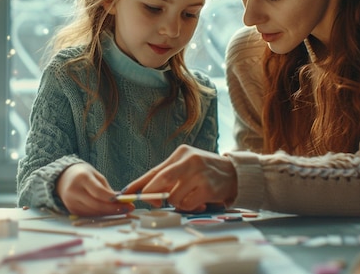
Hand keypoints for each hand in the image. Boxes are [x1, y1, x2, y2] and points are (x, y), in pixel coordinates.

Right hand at [56, 163, 134, 216]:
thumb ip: (107, 189)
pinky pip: (89, 215)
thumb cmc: (84, 174)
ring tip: (123, 210)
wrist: (64, 177)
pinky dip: (101, 214)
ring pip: (94, 212)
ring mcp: (71, 202)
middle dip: (114, 209)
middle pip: (96, 205)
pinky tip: (111, 212)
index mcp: (81, 178)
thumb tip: (121, 200)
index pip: (98, 192)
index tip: (126, 201)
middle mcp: (74, 191)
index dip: (112, 199)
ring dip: (110, 213)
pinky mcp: (71, 210)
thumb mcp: (96, 176)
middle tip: (129, 208)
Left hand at [123, 145, 237, 211]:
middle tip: (152, 202)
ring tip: (189, 199)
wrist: (235, 173)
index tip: (124, 193)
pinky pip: (187, 204)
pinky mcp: (207, 187)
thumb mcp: (188, 166)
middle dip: (151, 195)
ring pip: (173, 197)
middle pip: (160, 180)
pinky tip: (199, 202)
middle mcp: (189, 160)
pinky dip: (189, 207)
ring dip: (178, 203)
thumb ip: (169, 176)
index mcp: (181, 153)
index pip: (154, 170)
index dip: (137, 183)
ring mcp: (198, 173)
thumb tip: (146, 193)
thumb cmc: (206, 171)